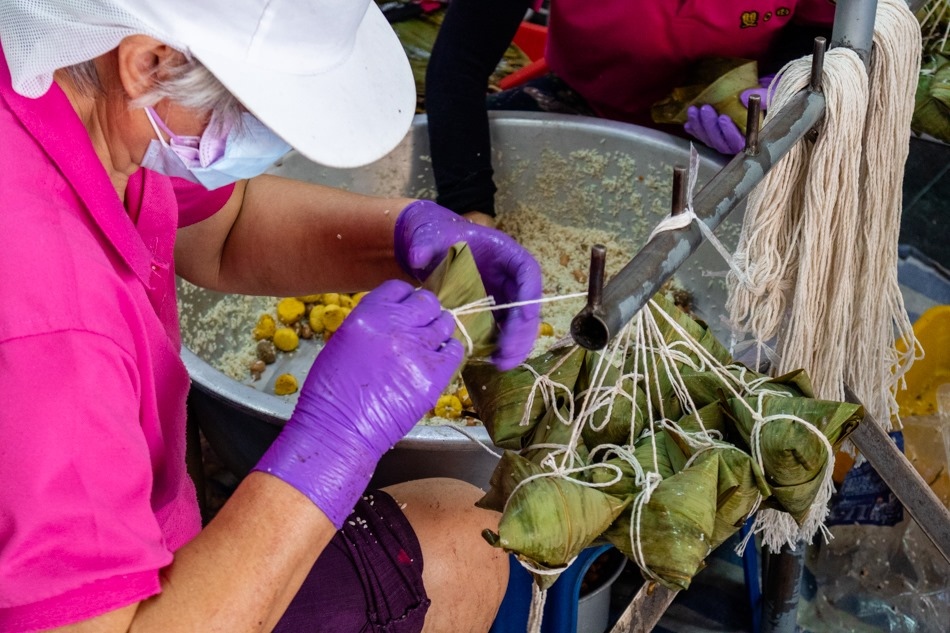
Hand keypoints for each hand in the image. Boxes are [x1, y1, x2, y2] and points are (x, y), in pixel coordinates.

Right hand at [253, 280, 463, 526]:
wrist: (339, 430)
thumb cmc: (333, 391)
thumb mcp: (344, 341)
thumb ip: (372, 324)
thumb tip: (395, 318)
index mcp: (369, 314)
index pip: (400, 289)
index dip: (405, 298)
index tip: (406, 310)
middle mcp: (397, 326)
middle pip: (427, 302)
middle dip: (425, 312)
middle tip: (420, 328)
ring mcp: (419, 350)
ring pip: (445, 323)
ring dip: (438, 331)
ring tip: (429, 345)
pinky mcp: (435, 375)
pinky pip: (455, 350)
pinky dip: (449, 352)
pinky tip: (438, 360)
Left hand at [394, 200, 542, 370]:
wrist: (429, 247)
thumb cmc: (437, 236)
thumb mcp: (430, 236)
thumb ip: (425, 244)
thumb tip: (418, 257)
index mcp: (504, 254)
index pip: (527, 272)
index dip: (530, 295)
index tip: (526, 316)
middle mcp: (509, 277)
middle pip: (527, 304)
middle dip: (522, 331)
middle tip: (508, 353)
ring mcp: (502, 296)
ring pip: (518, 323)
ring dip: (514, 345)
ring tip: (502, 364)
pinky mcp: (490, 311)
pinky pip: (501, 330)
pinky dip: (498, 346)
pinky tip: (489, 360)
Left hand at [685, 75, 773, 154]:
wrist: (767, 94)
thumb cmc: (775, 96)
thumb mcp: (775, 95)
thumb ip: (765, 98)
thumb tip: (743, 97)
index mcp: (757, 138)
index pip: (741, 143)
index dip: (730, 133)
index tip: (724, 118)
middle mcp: (741, 143)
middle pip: (721, 143)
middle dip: (710, 127)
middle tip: (705, 108)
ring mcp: (728, 140)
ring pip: (711, 141)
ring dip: (700, 127)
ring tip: (693, 110)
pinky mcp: (719, 135)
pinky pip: (705, 137)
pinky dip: (695, 130)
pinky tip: (688, 122)